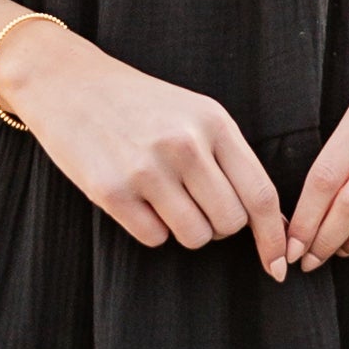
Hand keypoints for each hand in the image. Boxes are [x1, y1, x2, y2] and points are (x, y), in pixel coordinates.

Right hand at [0, 22, 291, 274]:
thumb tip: (272, 223)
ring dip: (185, 230)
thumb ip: (230, 160)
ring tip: (164, 199)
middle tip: (195, 204)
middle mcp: (184, 145)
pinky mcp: (112, 191)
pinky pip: (154, 238)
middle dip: (218, 225)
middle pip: (230, 223)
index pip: (260, 194)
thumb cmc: (139, 105)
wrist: (69, 84)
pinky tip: (136, 198)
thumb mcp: (194, 114)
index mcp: (214, 123)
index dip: (273, 237)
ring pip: (195, 236)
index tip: (279, 264)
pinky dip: (150, 228)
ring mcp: (147, 169)